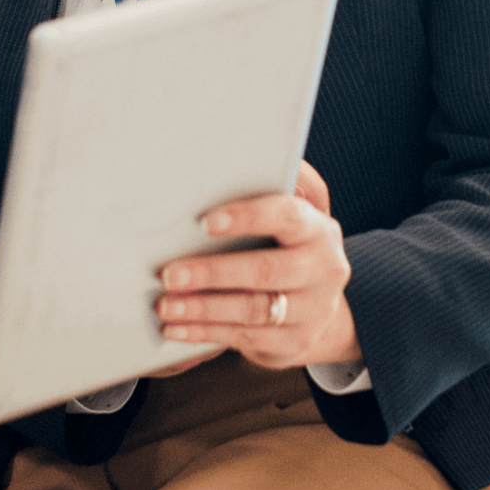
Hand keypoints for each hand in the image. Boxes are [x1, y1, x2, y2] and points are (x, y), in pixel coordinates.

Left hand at [154, 160, 360, 368]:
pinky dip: (206, 335)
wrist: (320, 296)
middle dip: (211, 273)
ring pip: (253, 312)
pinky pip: (247, 340)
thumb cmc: (287, 238)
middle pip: (264, 271)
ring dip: (203, 309)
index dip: (247, 217)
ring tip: (165, 304)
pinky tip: (176, 328)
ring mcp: (314, 311)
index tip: (205, 222)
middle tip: (168, 274)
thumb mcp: (290, 206)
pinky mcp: (297, 343)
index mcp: (319, 228)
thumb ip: (271, 180)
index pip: (286, 216)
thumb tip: (233, 146)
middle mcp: (324, 270)